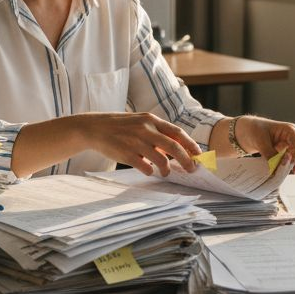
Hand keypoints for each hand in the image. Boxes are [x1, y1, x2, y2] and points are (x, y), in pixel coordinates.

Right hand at [86, 112, 201, 175]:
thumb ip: (157, 133)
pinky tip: (148, 170)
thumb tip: (175, 150)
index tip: (198, 154)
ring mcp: (136, 142)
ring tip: (166, 172)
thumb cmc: (121, 127)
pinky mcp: (126, 153)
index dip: (190, 144)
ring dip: (167, 169)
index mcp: (151, 120)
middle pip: (174, 146)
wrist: (95, 128)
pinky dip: (150, 171)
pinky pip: (145, 167)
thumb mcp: (140, 123)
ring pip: (161, 159)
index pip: (177, 132)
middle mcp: (146, 129)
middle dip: (186, 160)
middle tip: (192, 169)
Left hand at [236, 115, 294, 172]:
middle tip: (292, 171)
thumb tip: (275, 169)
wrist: (249, 130)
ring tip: (292, 172)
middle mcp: (294, 137)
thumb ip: (269, 155)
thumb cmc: (254, 130)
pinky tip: (285, 171)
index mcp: (290, 130)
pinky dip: (294, 167)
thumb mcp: (260, 141)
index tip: (288, 164)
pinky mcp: (289, 152)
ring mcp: (293, 145)